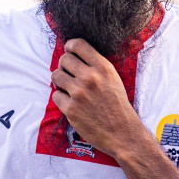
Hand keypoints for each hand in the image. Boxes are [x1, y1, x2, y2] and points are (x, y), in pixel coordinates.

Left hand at [50, 38, 145, 159]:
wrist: (122, 133)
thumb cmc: (117, 106)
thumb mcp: (113, 79)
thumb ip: (96, 66)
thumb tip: (73, 55)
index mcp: (103, 67)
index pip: (78, 44)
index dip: (70, 47)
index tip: (69, 52)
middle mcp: (90, 77)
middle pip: (64, 59)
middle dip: (64, 66)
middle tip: (69, 75)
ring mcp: (79, 93)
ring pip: (56, 76)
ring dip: (60, 82)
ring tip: (69, 89)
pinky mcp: (71, 109)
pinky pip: (56, 95)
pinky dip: (61, 99)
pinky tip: (72, 103)